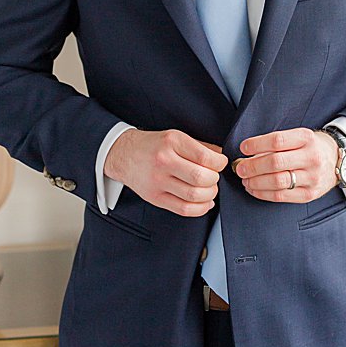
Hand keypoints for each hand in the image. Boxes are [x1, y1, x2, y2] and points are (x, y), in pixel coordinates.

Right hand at [103, 129, 225, 216]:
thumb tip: (222, 158)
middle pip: (201, 178)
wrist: (123, 154)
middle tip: (214, 177)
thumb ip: (201, 147)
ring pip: (194, 195)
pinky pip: (183, 209)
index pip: (205, 157)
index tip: (221, 164)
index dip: (220, 163)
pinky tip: (204, 203)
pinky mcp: (154, 198)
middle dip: (215, 180)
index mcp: (172, 142)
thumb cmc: (153, 146)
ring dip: (210, 195)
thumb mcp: (176, 137)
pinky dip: (200, 208)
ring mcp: (157, 182)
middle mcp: (164, 162)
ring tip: (209, 189)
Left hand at [235, 128, 339, 202]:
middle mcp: (312, 158)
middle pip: (275, 163)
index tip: (243, 148)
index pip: (277, 141)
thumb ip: (277, 143)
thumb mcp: (299, 137)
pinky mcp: (309, 194)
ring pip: (276, 181)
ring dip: (255, 181)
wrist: (337, 162)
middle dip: (252, 166)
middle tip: (240, 167)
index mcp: (307, 139)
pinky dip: (262, 193)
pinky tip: (254, 189)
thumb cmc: (312, 147)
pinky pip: (280, 196)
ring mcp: (312, 178)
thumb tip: (248, 154)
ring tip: (246, 179)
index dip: (256, 145)